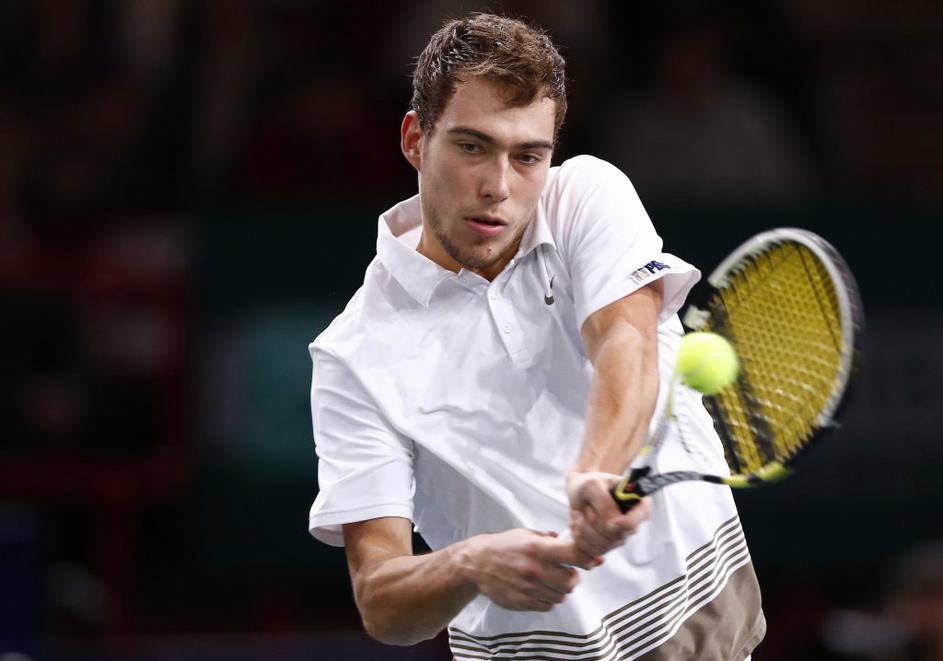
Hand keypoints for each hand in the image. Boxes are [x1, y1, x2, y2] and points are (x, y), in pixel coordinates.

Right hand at [462, 529, 582, 611]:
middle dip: (572, 577)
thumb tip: (572, 542)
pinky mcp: (522, 602)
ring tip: (550, 581)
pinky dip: (548, 600)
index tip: (594, 560)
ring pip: (560, 596)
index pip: (573, 555)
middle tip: (566, 572)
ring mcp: (529, 588)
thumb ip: (549, 539)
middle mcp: (535, 569)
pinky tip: (540, 590)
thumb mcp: (526, 534)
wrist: (477, 563)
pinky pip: (547, 606)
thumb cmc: (504, 546)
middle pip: (571, 581)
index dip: (588, 558)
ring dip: (560, 590)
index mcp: (537, 548)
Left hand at [566, 470, 650, 563]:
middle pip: (614, 536)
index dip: (624, 525)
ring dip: (584, 527)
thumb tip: (612, 524)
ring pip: (601, 545)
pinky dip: (579, 537)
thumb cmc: (588, 484)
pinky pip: (591, 551)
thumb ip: (605, 503)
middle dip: (594, 520)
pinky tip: (578, 523)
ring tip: (582, 512)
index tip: (612, 521)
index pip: (638, 521)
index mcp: (638, 505)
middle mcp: (632, 525)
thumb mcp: (593, 485)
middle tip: (588, 505)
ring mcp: (619, 538)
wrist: (578, 491)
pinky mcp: (605, 547)